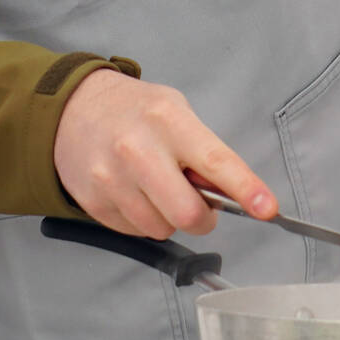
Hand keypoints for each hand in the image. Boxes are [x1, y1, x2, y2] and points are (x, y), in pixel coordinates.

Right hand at [52, 69, 278, 238]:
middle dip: (203, 218)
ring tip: (156, 187)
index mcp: (168, 120)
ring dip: (168, 218)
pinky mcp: (93, 200)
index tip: (267, 207)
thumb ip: (204, 151)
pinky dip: (142, 219)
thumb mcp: (176, 112)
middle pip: (187, 213)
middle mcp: (138, 149)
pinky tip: (133, 191)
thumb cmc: (134, 111)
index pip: (216, 161)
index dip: (245, 188)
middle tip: (199, 205)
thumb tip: (233, 193)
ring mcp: (111, 177)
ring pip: (161, 228)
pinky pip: (135, 231)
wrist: (72, 109)